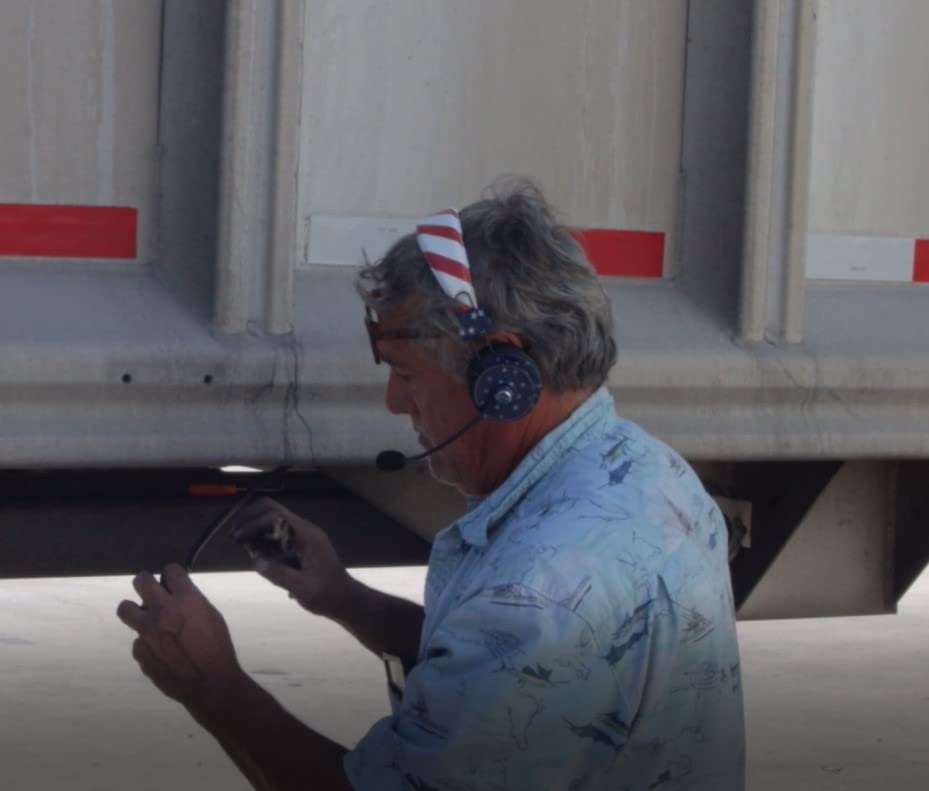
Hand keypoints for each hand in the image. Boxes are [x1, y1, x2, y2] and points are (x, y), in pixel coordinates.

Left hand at [116, 564, 245, 709]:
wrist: (210, 684)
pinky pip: (138, 640)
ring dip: (135, 610)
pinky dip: (147, 643)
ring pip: (125, 608)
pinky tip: (161, 652)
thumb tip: (177, 595)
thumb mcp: (211, 616)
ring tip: (146, 618)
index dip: (172, 573)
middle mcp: (162, 610)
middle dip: (146, 581)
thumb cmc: (218, 647)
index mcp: (186, 599)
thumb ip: (191, 602)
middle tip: (151, 589)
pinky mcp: (139, 651)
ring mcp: (147, 631)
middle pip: (141, 581)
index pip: (170, 570)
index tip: (172, 579)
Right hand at [230, 497, 352, 618]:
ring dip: (257, 529)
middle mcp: (304, 530)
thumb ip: (281, 574)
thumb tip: (256, 560)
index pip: (276, 514)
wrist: (344, 600)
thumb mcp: (304, 588)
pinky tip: (255, 552)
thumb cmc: (327, 594)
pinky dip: (264, 539)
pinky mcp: (300, 546)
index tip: (239, 536)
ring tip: (241, 543)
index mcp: (307, 535)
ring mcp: (302, 537)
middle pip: (273, 512)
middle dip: (252, 520)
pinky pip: (278, 535)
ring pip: (274, 522)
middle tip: (235, 536)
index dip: (254, 521)